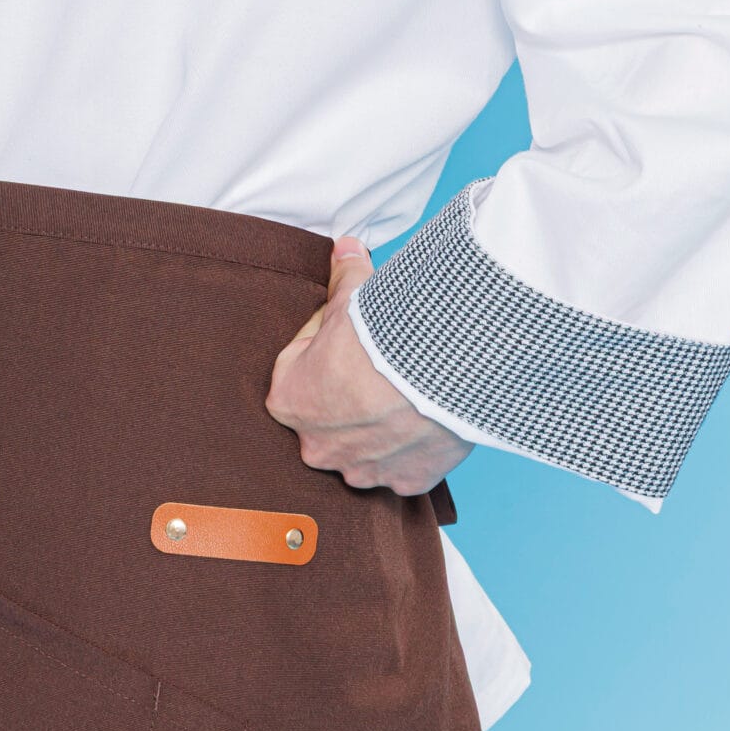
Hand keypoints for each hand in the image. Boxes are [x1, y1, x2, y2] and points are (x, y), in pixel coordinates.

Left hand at [264, 240, 473, 496]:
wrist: (440, 371)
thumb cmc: (383, 334)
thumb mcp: (353, 295)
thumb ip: (343, 277)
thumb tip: (344, 249)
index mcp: (289, 400)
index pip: (297, 368)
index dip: (323, 343)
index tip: (349, 329)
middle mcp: (318, 446)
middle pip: (327, 414)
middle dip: (348, 392)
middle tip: (378, 359)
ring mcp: (362, 469)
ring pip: (364, 446)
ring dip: (380, 423)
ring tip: (406, 388)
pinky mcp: (404, 482)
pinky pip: (403, 464)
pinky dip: (413, 446)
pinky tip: (426, 416)